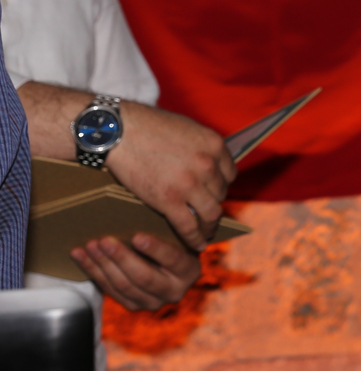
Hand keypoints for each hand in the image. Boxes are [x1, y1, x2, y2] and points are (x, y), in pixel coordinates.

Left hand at [72, 232, 201, 310]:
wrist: (170, 268)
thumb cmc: (173, 242)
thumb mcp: (178, 236)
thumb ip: (169, 229)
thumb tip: (148, 205)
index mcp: (190, 271)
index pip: (173, 260)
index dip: (155, 249)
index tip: (137, 237)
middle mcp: (174, 291)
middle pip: (144, 276)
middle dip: (121, 258)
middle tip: (105, 241)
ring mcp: (153, 302)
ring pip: (123, 285)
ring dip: (102, 265)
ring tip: (90, 246)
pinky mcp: (134, 305)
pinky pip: (110, 291)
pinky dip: (93, 273)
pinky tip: (82, 257)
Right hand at [106, 102, 235, 247]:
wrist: (120, 131)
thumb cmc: (148, 126)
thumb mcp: (186, 129)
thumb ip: (199, 147)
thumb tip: (204, 160)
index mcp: (214, 145)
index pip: (229, 173)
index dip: (221, 186)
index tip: (215, 194)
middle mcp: (208, 165)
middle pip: (220, 193)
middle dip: (214, 204)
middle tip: (208, 214)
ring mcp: (190, 184)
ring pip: (211, 213)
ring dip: (210, 225)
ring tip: (206, 233)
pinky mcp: (169, 200)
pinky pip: (189, 226)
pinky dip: (194, 238)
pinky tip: (196, 244)